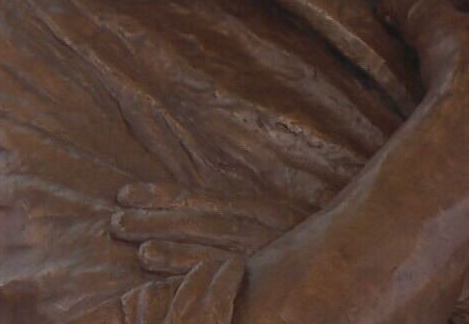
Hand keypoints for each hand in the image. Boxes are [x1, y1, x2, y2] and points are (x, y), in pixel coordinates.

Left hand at [109, 183, 304, 274]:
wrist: (352, 253)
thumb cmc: (307, 236)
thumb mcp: (275, 217)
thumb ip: (238, 213)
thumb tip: (199, 207)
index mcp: (252, 208)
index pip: (198, 200)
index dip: (161, 196)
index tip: (125, 193)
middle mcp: (252, 227)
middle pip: (195, 221)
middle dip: (154, 219)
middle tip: (116, 222)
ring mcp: (257, 252)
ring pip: (204, 247)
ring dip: (167, 244)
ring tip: (137, 246)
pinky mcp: (260, 274)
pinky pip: (220, 271)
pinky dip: (187, 266)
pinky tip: (159, 265)